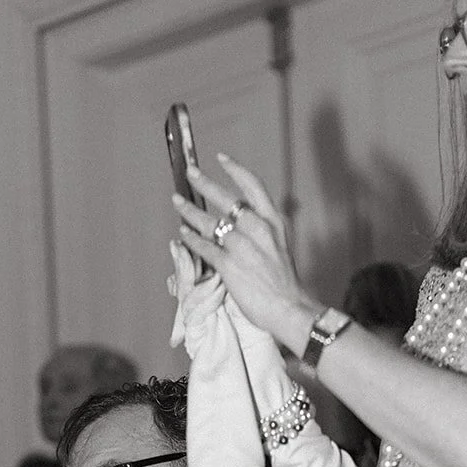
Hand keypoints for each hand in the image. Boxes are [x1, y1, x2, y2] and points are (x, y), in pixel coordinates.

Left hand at [174, 156, 315, 353]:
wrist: (289, 308)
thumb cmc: (284, 283)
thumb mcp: (280, 246)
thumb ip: (262, 230)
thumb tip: (239, 222)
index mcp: (273, 221)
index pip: (252, 186)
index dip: (234, 169)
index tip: (220, 158)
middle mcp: (258, 229)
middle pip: (226, 198)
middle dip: (204, 182)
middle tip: (190, 172)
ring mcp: (242, 247)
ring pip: (209, 223)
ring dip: (190, 212)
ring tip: (177, 202)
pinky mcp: (229, 266)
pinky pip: (204, 247)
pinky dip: (191, 239)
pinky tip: (183, 234)